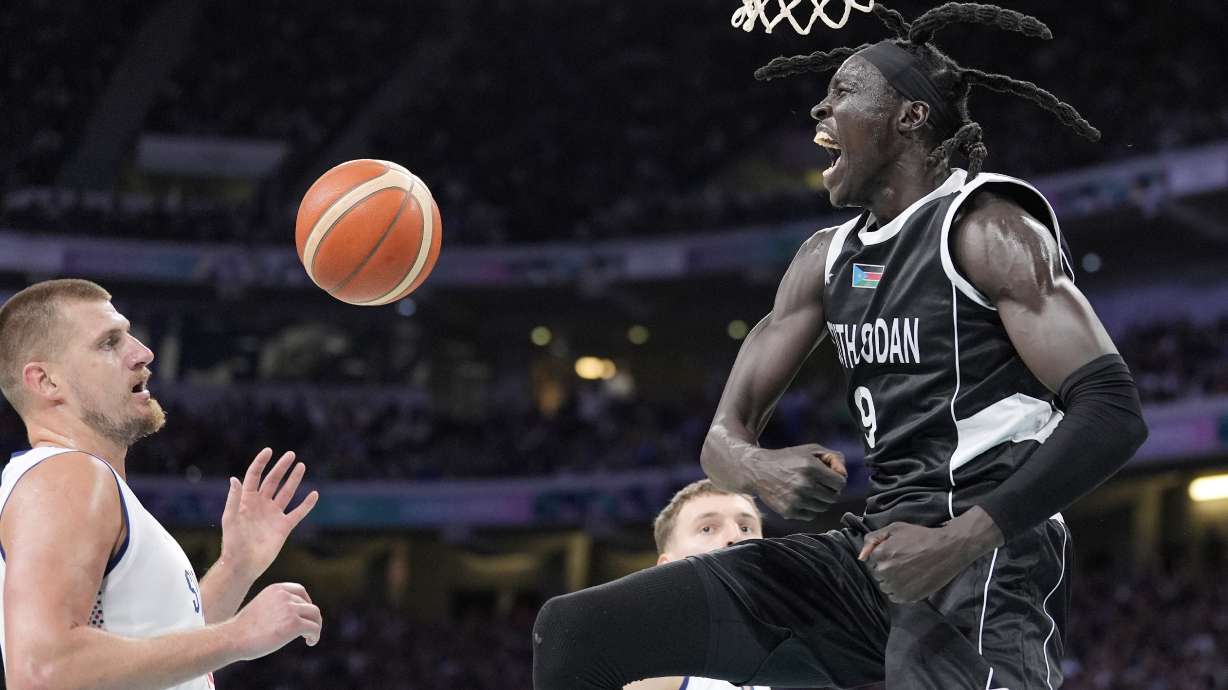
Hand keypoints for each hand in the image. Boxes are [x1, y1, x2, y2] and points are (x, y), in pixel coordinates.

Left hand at [220, 448, 318, 581]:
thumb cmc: (232, 543)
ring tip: (301, 466)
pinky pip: (298, 513)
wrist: (243, 565)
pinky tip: (314, 494)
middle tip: (290, 454)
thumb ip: (234, 499)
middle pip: (273, 481)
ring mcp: (273, 515)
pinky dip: (307, 504)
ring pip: (286, 493)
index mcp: (247, 500)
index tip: (269, 451)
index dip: (261, 463)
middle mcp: (261, 505)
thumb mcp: (231, 519)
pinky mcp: (284, 527)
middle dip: (281, 467)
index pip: (255, 477)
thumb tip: (234, 478)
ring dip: (294, 479)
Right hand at [228, 583, 321, 659]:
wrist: (232, 638)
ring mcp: (290, 609)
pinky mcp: (294, 624)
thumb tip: (294, 615)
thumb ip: (277, 606)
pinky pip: (314, 628)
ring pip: (315, 615)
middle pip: (309, 605)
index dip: (305, 603)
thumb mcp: (261, 607)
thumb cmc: (243, 628)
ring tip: (310, 637)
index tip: (303, 615)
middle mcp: (285, 596)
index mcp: (276, 589)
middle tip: (308, 630)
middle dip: (311, 618)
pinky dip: (315, 635)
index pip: (300, 591)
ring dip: (315, 626)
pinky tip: (310, 642)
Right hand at [748, 443, 846, 519]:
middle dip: (829, 490)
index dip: (837, 479)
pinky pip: (811, 515)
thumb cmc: (787, 459)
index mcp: (811, 468)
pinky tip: (800, 498)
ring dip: (820, 500)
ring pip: (823, 507)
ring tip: (809, 490)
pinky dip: (809, 508)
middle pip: (833, 497)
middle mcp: (804, 485)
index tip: (829, 476)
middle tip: (819, 483)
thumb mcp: (810, 450)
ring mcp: (796, 500)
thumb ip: (833, 457)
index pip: (840, 483)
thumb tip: (844, 474)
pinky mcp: (789, 512)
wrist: (758, 470)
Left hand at [858, 508, 1003, 602]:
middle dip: (887, 568)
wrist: (947, 549)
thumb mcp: (895, 528)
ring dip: (892, 580)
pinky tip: (912, 580)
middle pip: (877, 574)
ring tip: (908, 570)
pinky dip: (901, 590)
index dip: (884, 555)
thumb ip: (873, 539)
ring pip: (885, 586)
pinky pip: (895, 597)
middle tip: (904, 561)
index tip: (896, 552)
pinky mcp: (908, 597)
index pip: (871, 560)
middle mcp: (885, 571)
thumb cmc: (920, 536)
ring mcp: (897, 586)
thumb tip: (861, 556)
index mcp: (880, 554)